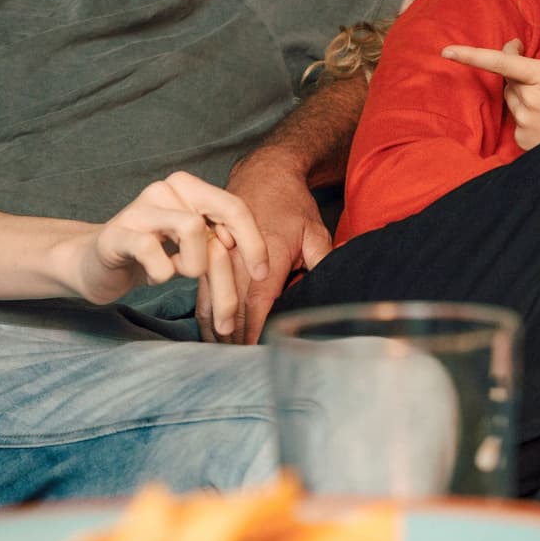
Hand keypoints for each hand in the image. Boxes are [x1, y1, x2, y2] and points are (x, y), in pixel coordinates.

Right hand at [76, 172, 268, 339]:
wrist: (94, 264)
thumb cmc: (151, 256)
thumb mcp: (193, 249)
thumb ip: (221, 246)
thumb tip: (259, 264)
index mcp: (188, 188)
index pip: (234, 207)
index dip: (254, 242)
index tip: (262, 274)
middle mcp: (166, 190)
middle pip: (217, 223)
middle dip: (227, 275)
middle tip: (227, 316)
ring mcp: (140, 208)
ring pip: (191, 231)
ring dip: (192, 266)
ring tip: (176, 272)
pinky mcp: (117, 233)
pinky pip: (153, 251)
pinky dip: (161, 273)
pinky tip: (155, 275)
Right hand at [203, 152, 334, 343]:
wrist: (264, 173)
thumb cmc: (292, 205)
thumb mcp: (315, 231)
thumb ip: (322, 263)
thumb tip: (334, 290)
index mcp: (267, 253)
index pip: (259, 301)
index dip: (255, 330)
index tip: (255, 354)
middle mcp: (238, 255)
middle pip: (233, 306)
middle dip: (235, 339)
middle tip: (239, 368)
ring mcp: (221, 254)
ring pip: (212, 300)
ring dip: (216, 330)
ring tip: (221, 358)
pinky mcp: (210, 253)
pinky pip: (204, 289)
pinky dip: (206, 313)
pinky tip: (210, 333)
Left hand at [441, 8, 539, 148]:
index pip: (500, 63)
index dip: (470, 55)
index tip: (447, 51)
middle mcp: (529, 101)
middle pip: (508, 78)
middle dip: (517, 69)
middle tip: (537, 67)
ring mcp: (524, 123)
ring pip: (511, 99)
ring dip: (522, 92)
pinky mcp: (522, 141)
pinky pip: (516, 120)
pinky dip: (527, 114)